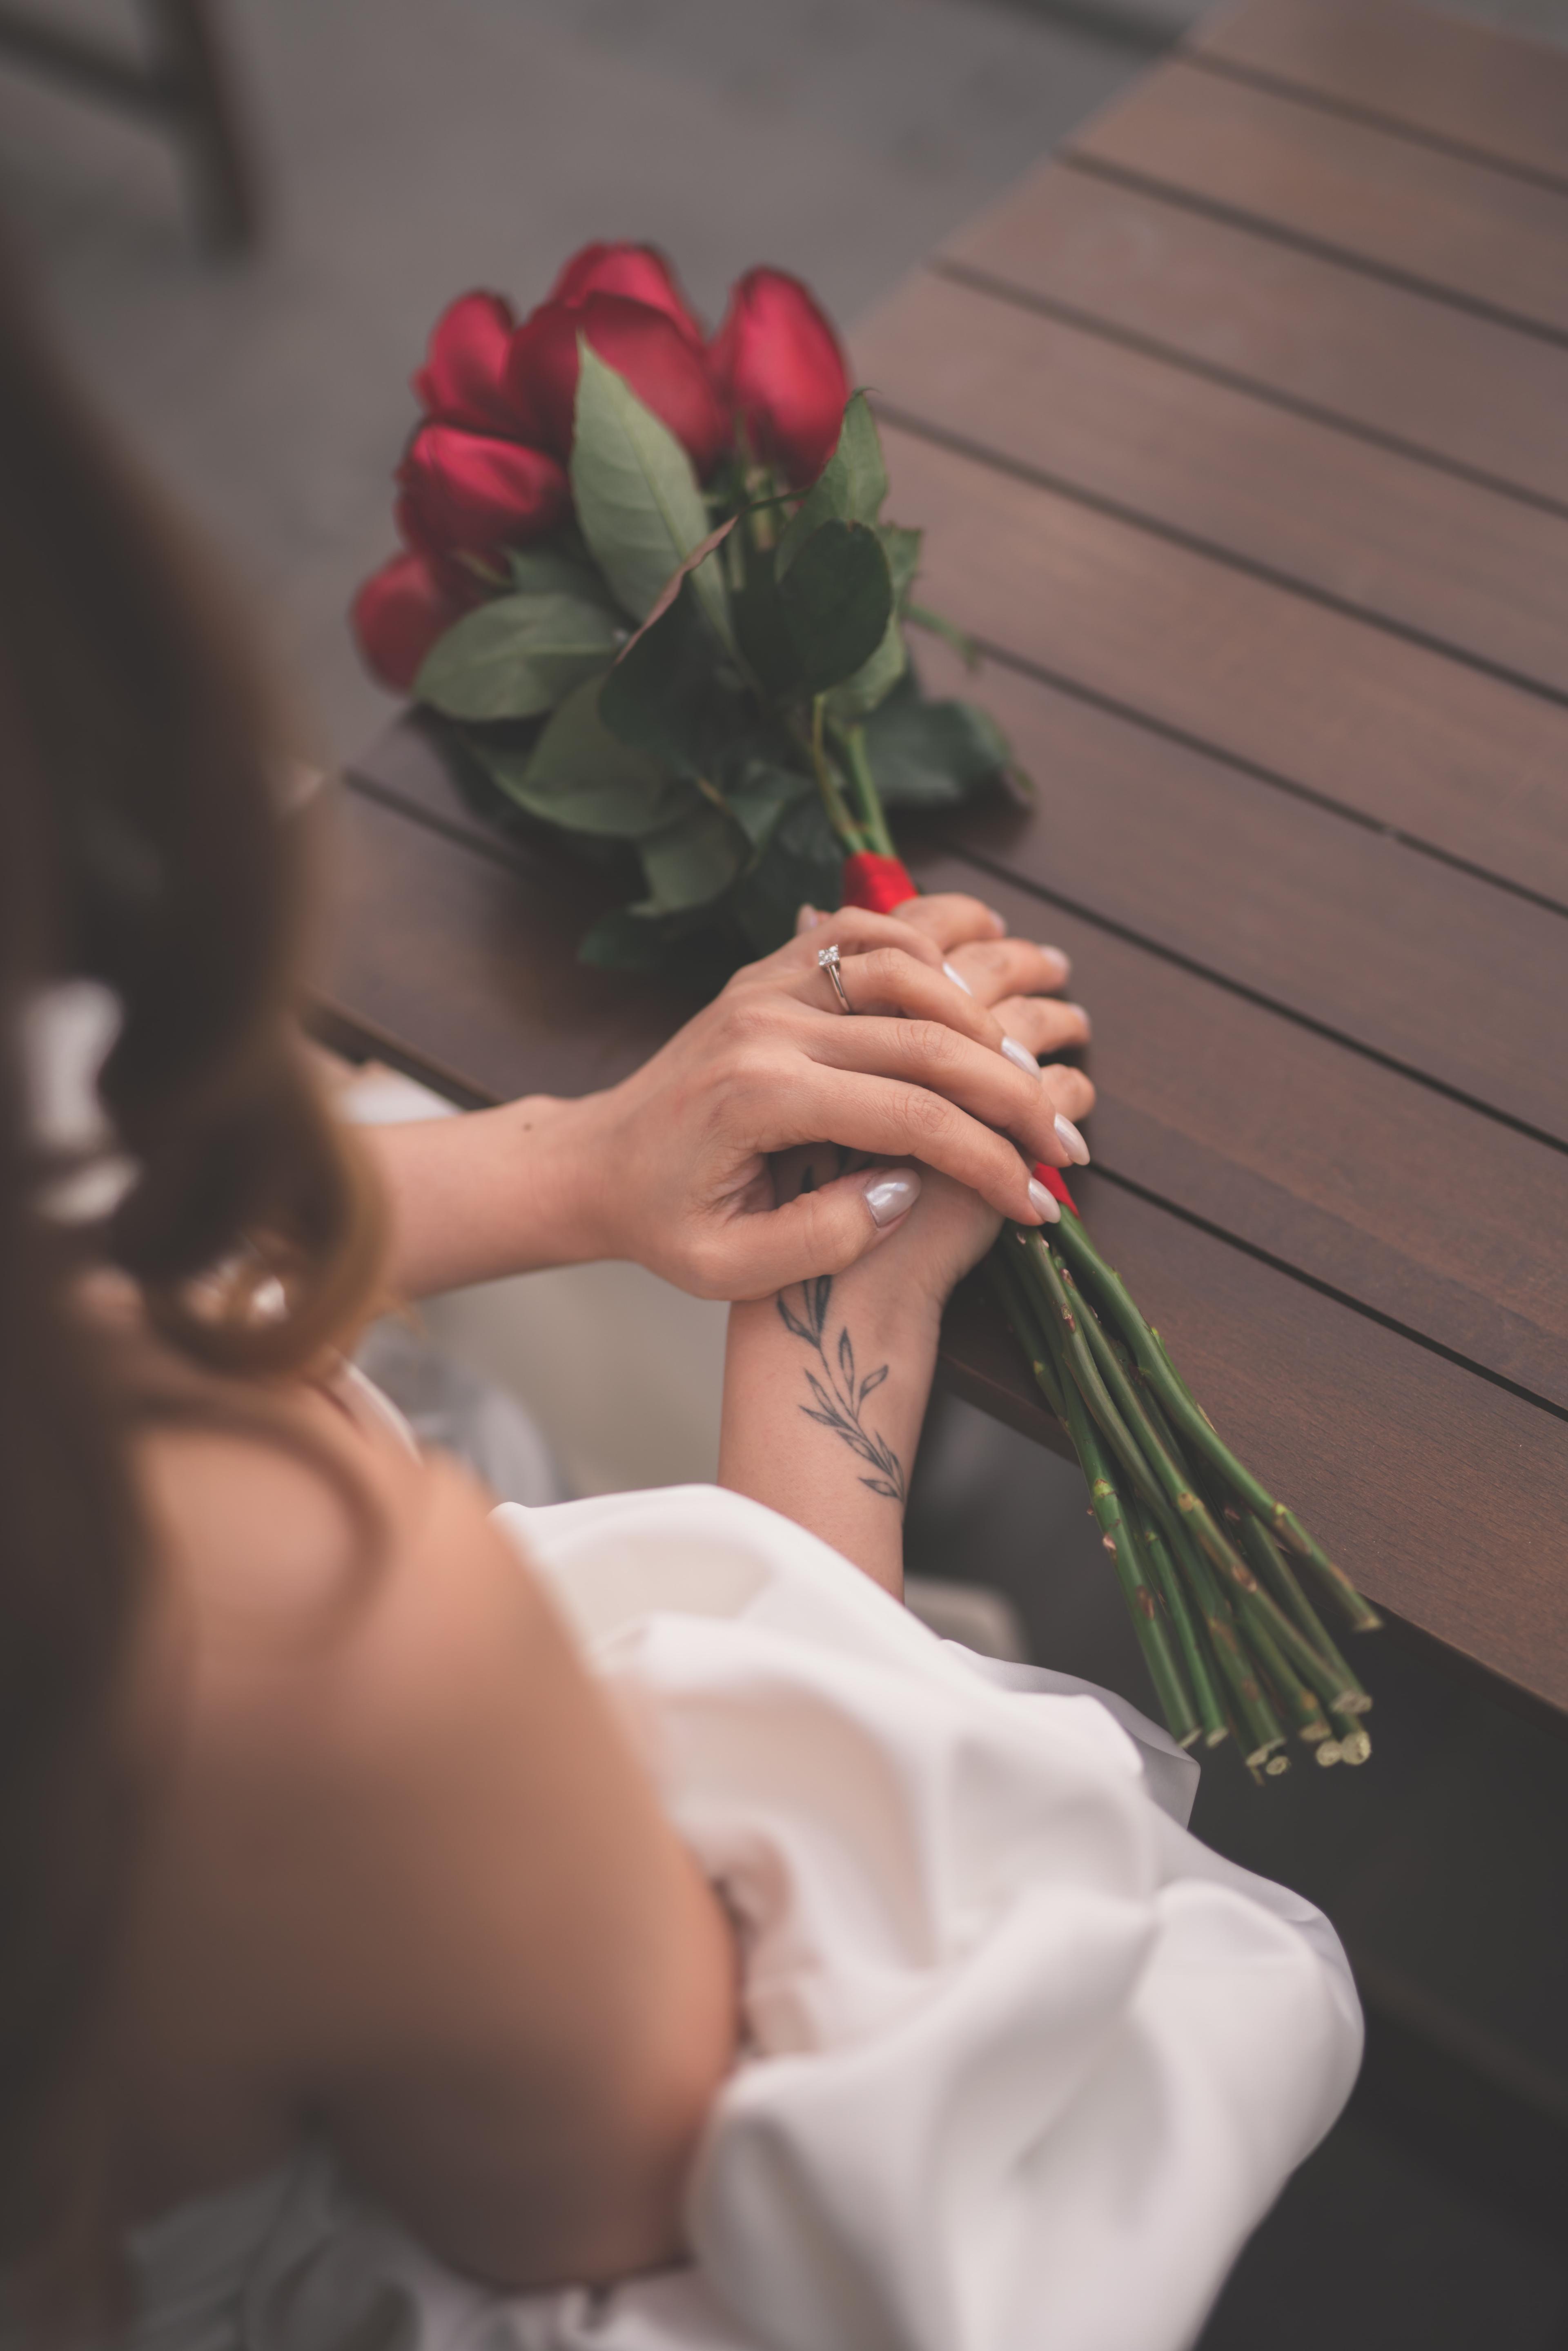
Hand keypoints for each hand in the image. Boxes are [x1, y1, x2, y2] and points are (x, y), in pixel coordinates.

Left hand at [573, 894, 1096, 1299]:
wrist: (594, 1163)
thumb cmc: (663, 1224)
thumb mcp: (727, 1269)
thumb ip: (821, 1241)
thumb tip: (908, 1188)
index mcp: (760, 1097)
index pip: (911, 1117)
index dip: (990, 1159)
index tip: (1038, 1201)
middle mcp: (766, 1024)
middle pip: (926, 1036)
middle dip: (1014, 1092)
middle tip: (1065, 1141)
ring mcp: (765, 983)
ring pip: (903, 962)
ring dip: (982, 1005)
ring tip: (1031, 1061)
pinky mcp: (766, 968)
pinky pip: (857, 927)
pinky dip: (923, 939)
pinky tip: (968, 978)